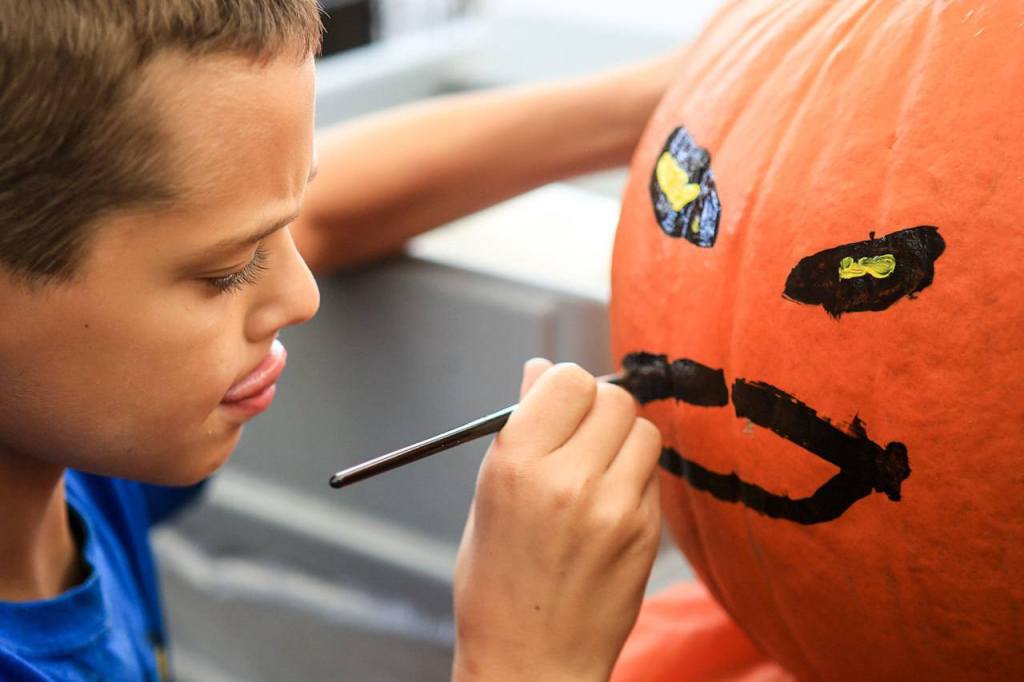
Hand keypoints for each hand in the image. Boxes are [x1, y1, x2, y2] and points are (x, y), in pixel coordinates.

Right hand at [453, 360, 662, 681]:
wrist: (532, 660)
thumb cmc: (497, 583)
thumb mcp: (486, 497)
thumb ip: (519, 429)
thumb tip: (540, 370)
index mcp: (517, 465)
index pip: (568, 380)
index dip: (565, 385)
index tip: (559, 403)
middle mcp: (570, 480)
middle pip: (613, 398)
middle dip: (596, 408)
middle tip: (580, 436)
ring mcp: (615, 507)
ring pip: (642, 430)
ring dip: (622, 439)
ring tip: (596, 471)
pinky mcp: (647, 531)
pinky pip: (651, 474)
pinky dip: (634, 476)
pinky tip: (609, 505)